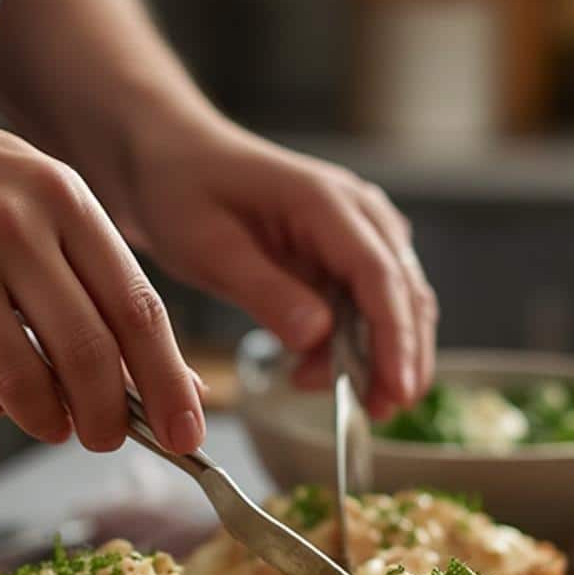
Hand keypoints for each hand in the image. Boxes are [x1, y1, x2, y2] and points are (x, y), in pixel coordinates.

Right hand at [0, 62, 203, 452]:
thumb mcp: (32, 198)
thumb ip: (98, 278)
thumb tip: (170, 378)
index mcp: (60, 196)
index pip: (137, 308)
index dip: (169, 382)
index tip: (189, 433)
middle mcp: (9, 225)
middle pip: (89, 355)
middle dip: (109, 418)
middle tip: (105, 439)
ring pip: (23, 382)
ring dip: (45, 420)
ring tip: (48, 422)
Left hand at [103, 113, 436, 417]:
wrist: (169, 161)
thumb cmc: (183, 193)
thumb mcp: (209, 248)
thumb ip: (265, 291)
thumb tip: (317, 336)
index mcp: (325, 201)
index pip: (381, 276)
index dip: (395, 338)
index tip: (396, 389)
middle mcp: (357, 213)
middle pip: (404, 294)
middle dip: (398, 358)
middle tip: (375, 413)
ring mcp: (357, 232)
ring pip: (394, 305)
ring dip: (372, 356)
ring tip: (313, 385)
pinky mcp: (345, 254)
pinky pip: (367, 307)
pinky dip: (350, 344)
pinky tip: (310, 367)